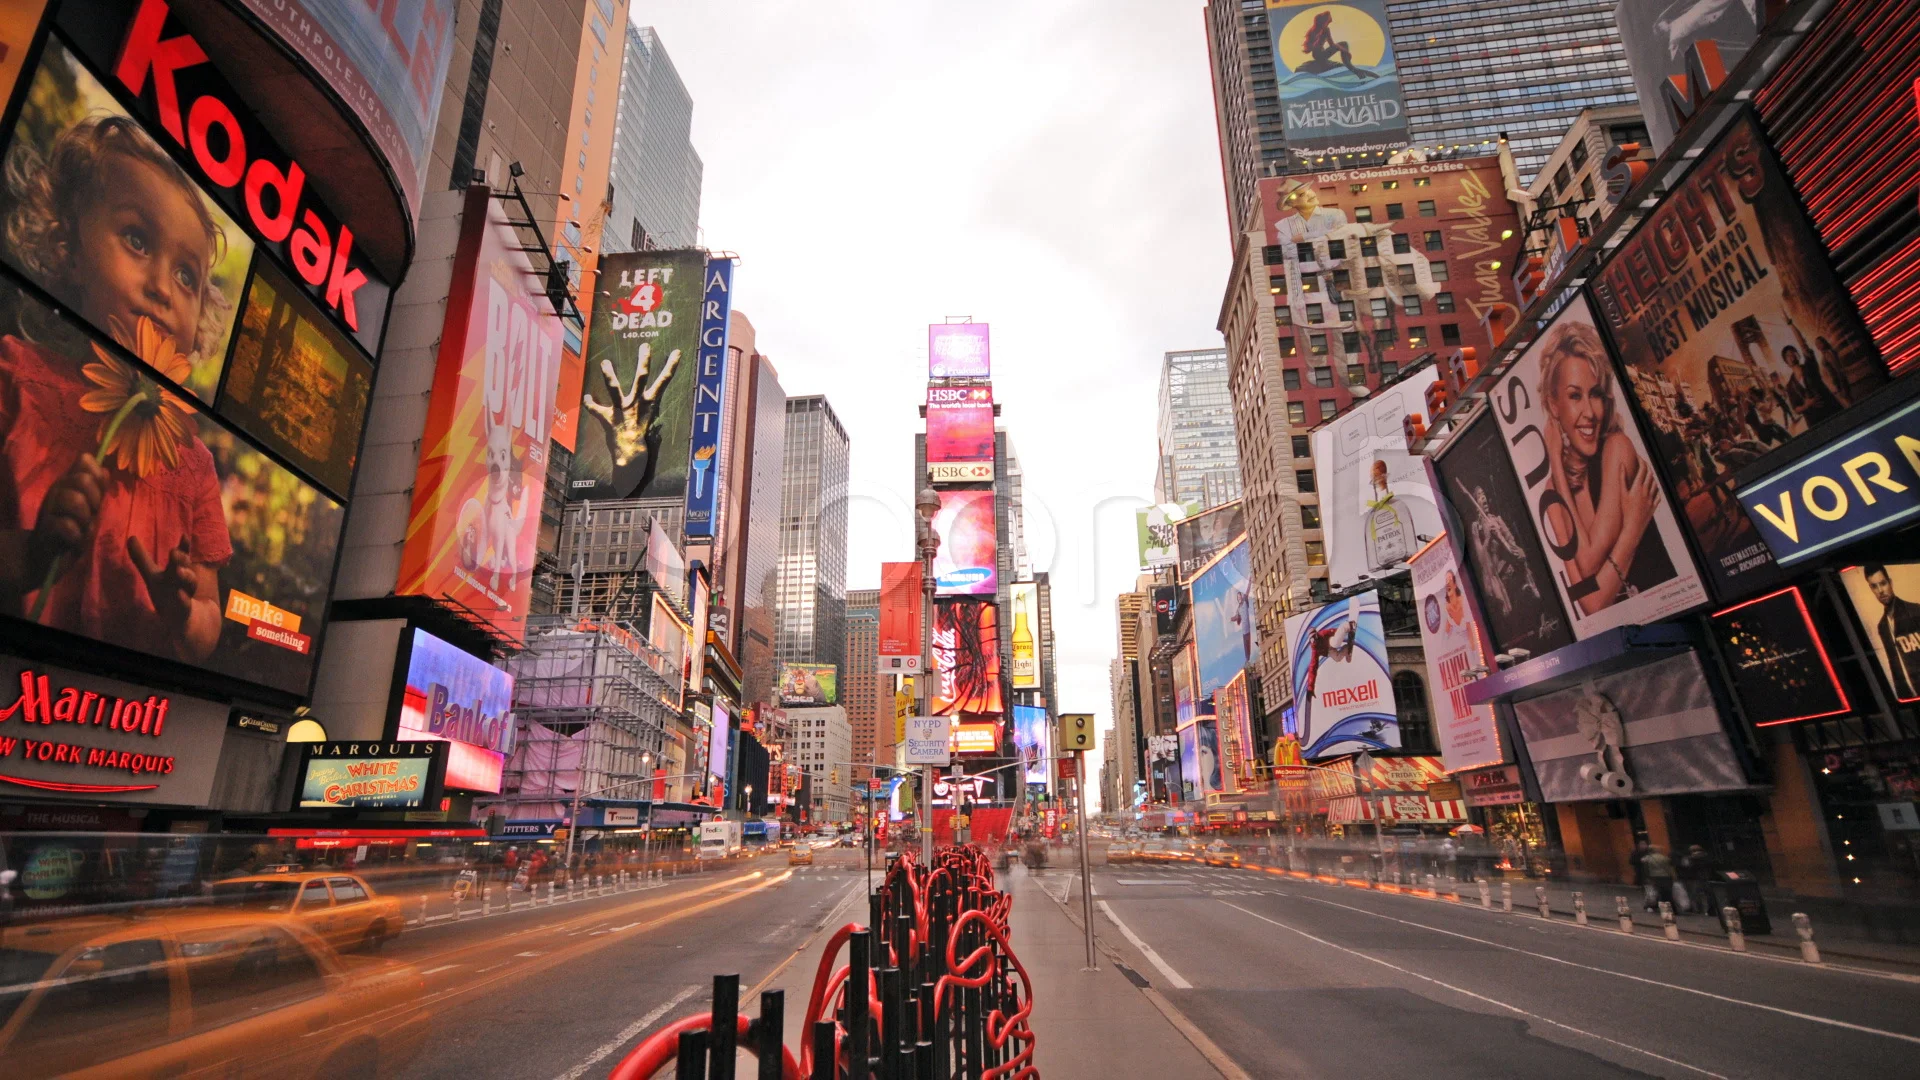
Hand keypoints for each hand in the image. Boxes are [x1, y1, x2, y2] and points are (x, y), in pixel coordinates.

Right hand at [30, 454, 105, 574]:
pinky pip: (66, 525)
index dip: (98, 476)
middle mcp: (58, 489)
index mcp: (70, 482)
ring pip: (74, 500)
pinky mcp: (45, 527)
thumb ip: (98, 489)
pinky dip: (77, 535)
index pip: (85, 461)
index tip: (100, 494)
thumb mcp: (90, 507)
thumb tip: (105, 470)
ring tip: (83, 528)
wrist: (50, 554)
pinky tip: (75, 540)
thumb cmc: (74, 527)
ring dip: (85, 518)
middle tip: (92, 514)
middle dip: (95, 499)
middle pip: (82, 480)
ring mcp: (49, 507)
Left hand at [127, 535, 207, 629]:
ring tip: (177, 571)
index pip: (182, 557)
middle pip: (185, 568)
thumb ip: (142, 559)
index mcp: (175, 573)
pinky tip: (180, 595)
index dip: (184, 547)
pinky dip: (183, 600)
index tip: (184, 536)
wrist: (185, 621)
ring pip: (189, 585)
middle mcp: (182, 583)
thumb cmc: (167, 596)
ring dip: (185, 577)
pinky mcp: (185, 613)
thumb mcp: (153, 577)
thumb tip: (130, 537)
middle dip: (181, 560)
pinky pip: (185, 606)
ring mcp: (186, 597)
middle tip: (174, 553)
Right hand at [1620, 458, 1659, 543]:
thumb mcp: (1622, 494)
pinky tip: (1652, 488)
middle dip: (1646, 466)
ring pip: (1654, 483)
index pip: (1642, 469)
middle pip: (1650, 474)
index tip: (1637, 456)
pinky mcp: (1654, 505)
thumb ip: (1622, 478)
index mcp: (1638, 487)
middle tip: (1641, 462)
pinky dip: (1655, 488)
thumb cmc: (1625, 511)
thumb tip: (1621, 465)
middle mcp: (1647, 491)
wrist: (1634, 526)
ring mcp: (1652, 498)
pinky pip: (1658, 494)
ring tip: (1646, 474)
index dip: (1640, 460)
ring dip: (1651, 476)